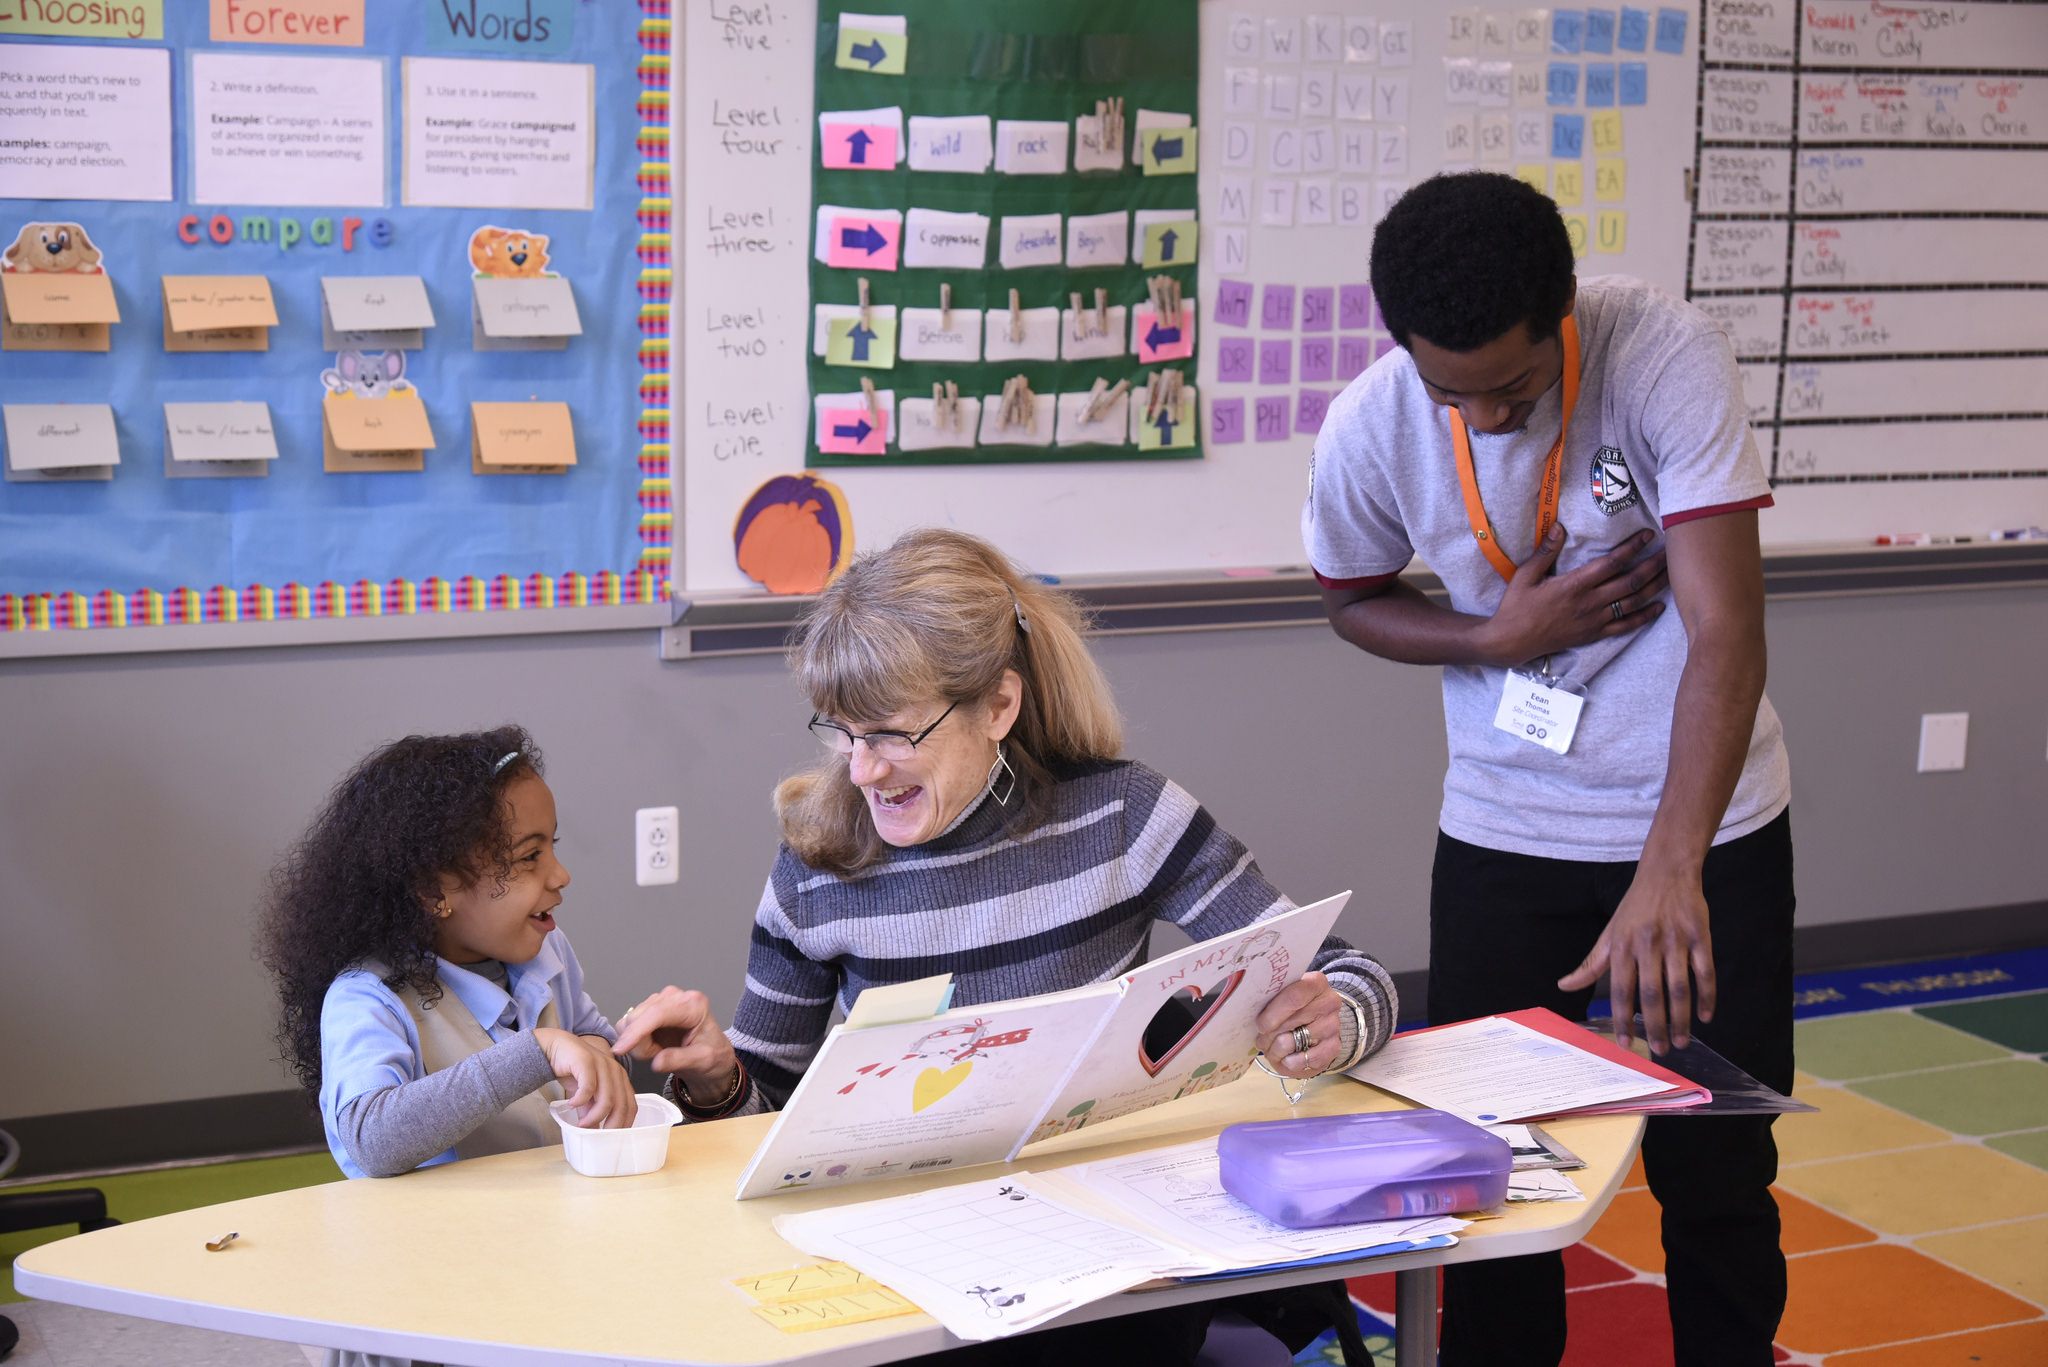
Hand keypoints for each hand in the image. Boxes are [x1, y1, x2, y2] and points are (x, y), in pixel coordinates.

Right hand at [532, 1027, 637, 1128]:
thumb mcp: (585, 1094)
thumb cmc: (572, 1069)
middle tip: (596, 1136)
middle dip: (610, 1126)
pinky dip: (580, 1100)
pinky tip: (571, 1104)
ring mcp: (602, 1064)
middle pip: (621, 1105)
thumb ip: (592, 1110)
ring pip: (607, 1099)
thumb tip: (595, 1131)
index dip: (624, 1124)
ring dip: (593, 1117)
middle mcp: (615, 1071)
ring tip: (581, 1124)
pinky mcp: (586, 1061)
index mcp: (620, 1079)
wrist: (555, 1047)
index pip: (631, 1106)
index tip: (612, 1138)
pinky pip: (588, 1087)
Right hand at [612, 986, 739, 1103]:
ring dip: (638, 1043)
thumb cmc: (713, 1054)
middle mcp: (675, 997)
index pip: (657, 1014)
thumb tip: (656, 1062)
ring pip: (629, 1021)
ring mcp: (660, 1002)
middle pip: (638, 1017)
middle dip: (641, 1043)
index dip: (636, 1031)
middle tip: (659, 1056)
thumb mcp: (703, 1061)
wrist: (713, 1055)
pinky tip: (653, 1045)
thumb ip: (679, 1060)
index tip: (621, 1049)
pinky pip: (628, 1025)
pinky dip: (635, 1040)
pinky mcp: (649, 1010)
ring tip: (659, 1051)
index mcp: (693, 1005)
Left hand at [1253, 971, 1346, 1078]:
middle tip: (1261, 1039)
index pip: (1294, 997)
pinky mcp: (1335, 1047)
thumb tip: (1249, 1006)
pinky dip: (1290, 1063)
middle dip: (1269, 1035)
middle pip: (1290, 1022)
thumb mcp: (1280, 997)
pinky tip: (1286, 1058)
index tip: (1260, 1025)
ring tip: (1272, 1048)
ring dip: (1276, 1050)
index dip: (1273, 1014)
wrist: (1313, 1023)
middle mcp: (1329, 1002)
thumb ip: (1270, 999)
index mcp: (1315, 983)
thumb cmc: (1289, 1009)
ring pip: (1293, 1042)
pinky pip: (1305, 1060)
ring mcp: (1334, 1025)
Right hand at [1479, 526, 1668, 666]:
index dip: (1632, 547)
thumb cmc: (1516, 607)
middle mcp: (1589, 603)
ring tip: (1671, 574)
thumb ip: (1545, 551)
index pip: (1611, 562)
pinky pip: (1625, 626)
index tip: (1647, 534)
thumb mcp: (1525, 576)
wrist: (1512, 642)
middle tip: (1671, 552)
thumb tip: (1559, 527)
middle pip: (1630, 581)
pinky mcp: (1594, 634)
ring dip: (1654, 587)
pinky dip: (1644, 617)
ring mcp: (1594, 620)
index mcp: (1574, 585)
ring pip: (1633, 602)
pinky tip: (1659, 607)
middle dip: (1653, 565)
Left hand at [1557, 868, 1715, 1054]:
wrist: (1666, 873)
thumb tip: (1563, 985)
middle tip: (1660, 1050)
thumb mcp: (1609, 934)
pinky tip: (1705, 1016)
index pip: (1620, 990)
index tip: (1626, 1044)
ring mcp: (1675, 940)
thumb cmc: (1635, 908)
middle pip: (1651, 993)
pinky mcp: (1700, 936)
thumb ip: (1590, 964)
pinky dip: (1707, 996)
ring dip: (1681, 1018)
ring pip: (1679, 987)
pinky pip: (1705, 972)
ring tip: (1681, 1041)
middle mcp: (1647, 945)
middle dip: (1655, 1026)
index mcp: (1622, 946)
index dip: (1622, 1019)